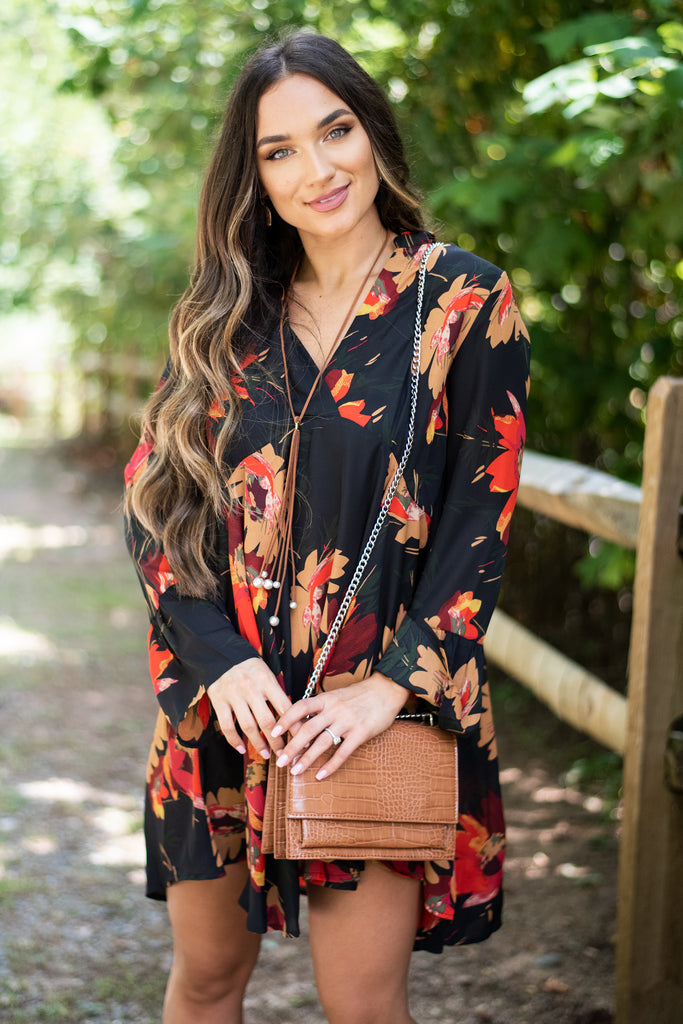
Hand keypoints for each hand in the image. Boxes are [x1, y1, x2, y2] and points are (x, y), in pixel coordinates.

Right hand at [207, 657, 291, 758]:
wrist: (221, 653)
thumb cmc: (250, 667)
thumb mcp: (267, 674)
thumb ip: (276, 694)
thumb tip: (294, 718)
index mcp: (267, 681)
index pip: (285, 707)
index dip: (295, 726)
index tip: (302, 740)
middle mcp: (250, 688)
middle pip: (267, 721)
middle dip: (278, 741)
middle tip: (285, 754)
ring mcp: (233, 695)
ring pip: (248, 726)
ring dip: (259, 744)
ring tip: (267, 754)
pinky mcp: (218, 700)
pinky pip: (227, 726)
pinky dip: (234, 740)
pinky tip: (242, 749)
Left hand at [270, 672, 408, 779]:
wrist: (386, 690)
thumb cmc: (360, 694)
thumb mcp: (337, 695)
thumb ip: (322, 708)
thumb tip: (302, 722)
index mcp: (326, 698)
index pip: (301, 707)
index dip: (286, 719)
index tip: (273, 733)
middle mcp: (334, 709)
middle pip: (308, 729)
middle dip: (292, 747)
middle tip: (280, 762)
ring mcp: (348, 721)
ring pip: (322, 742)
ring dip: (307, 759)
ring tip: (295, 771)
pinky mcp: (361, 732)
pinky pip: (343, 752)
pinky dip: (331, 765)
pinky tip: (321, 775)